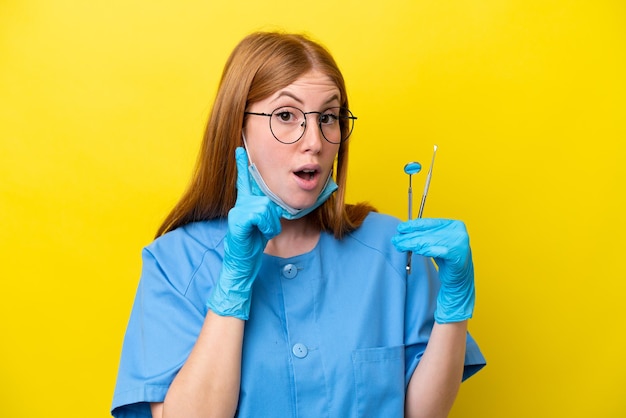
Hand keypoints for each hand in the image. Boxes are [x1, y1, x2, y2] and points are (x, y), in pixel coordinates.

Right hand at [206, 147, 281, 319]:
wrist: (242, 263)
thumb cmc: (253, 243)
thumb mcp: (265, 224)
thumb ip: (267, 211)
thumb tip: (273, 205)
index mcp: (246, 204)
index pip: (245, 181)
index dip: (242, 163)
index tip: (240, 147)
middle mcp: (240, 204)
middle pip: (268, 200)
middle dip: (273, 216)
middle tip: (264, 229)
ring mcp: (237, 212)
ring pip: (267, 207)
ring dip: (271, 224)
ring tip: (261, 233)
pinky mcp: (238, 221)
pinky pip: (261, 215)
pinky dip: (266, 226)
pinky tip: (259, 233)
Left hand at [392, 218, 474, 323]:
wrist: (460, 278)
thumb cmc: (447, 258)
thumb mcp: (436, 242)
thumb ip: (425, 235)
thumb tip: (403, 231)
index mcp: (454, 224)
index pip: (430, 222)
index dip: (413, 225)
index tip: (400, 228)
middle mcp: (458, 232)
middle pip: (427, 232)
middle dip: (409, 237)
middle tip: (396, 240)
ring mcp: (459, 243)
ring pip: (429, 241)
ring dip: (412, 244)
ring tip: (401, 246)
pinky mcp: (457, 255)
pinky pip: (436, 251)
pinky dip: (424, 250)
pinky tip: (415, 251)